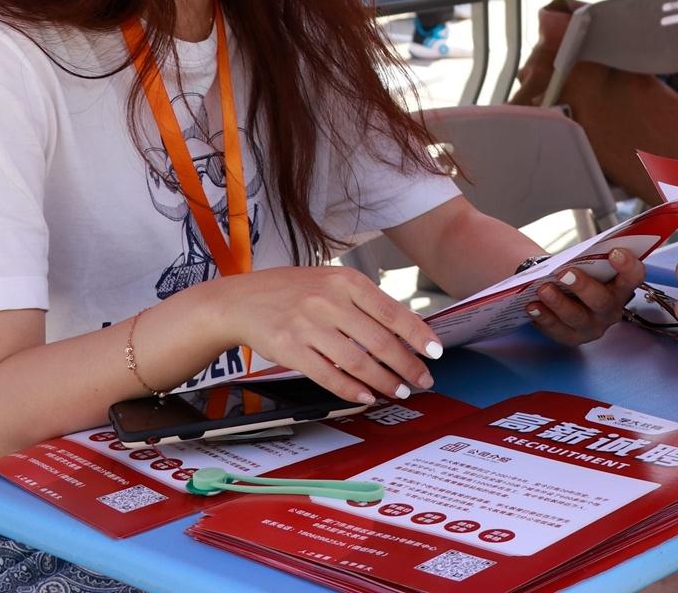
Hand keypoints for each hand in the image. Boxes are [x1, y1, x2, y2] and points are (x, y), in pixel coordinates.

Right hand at [220, 266, 440, 404]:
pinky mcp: (290, 348)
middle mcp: (329, 301)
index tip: (435, 352)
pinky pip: (328, 375)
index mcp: (345, 281)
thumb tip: (406, 329)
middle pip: (379, 341)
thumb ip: (364, 302)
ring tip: (398, 391)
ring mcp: (308, 325)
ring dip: (383, 381)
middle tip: (422, 381)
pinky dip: (351, 389)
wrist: (242, 300)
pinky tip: (365, 396)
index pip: (392, 311)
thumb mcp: (330, 282)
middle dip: (407, 366)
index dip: (418, 335)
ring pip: (357, 361)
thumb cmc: (293, 292)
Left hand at [526, 248, 643, 345]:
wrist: (562, 288)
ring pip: (577, 318)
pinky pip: (558, 330)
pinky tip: (532, 307)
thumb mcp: (588, 261)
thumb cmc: (579, 270)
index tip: (614, 252)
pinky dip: (544, 318)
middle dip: (584, 287)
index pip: (633, 276)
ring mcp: (593, 326)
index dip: (628, 266)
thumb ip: (590, 255)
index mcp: (622, 286)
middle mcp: (611, 310)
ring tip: (543, 289)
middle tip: (564, 273)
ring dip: (559, 303)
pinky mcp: (573, 337)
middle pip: (602, 301)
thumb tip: (575, 253)